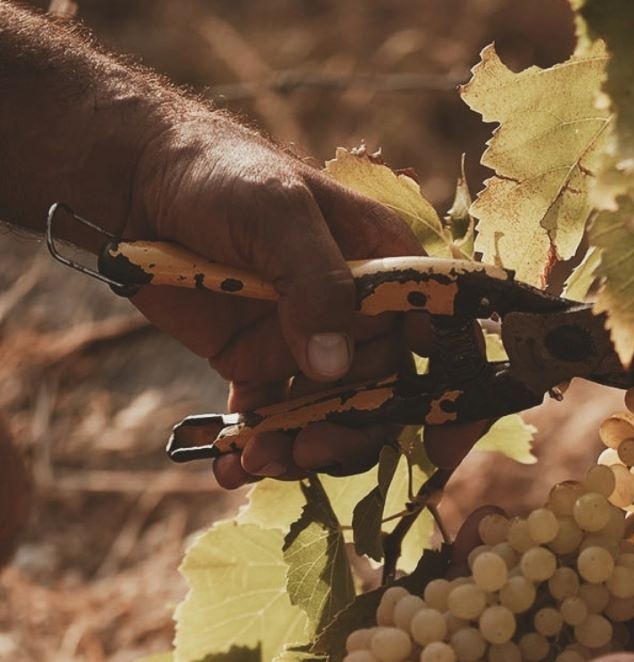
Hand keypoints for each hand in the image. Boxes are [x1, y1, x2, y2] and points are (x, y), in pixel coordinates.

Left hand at [123, 116, 477, 486]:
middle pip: (384, 396)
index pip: (441, 337)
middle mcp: (357, 313)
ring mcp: (309, 344)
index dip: (453, 396)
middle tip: (308, 451)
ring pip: (330, 419)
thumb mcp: (276, 213)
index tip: (440, 449)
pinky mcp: (260, 366)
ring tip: (258, 459)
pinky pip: (271, 422)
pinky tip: (228, 466)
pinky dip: (252, 449)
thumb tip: (335, 368)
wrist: (132, 181)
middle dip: (352, 434)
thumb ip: (315, 284)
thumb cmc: (218, 174)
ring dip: (302, 450)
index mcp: (384, 267)